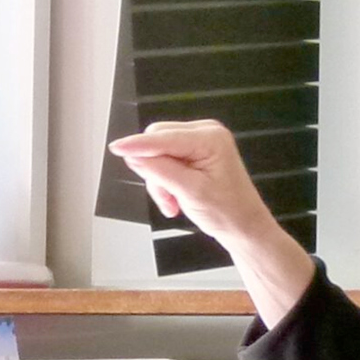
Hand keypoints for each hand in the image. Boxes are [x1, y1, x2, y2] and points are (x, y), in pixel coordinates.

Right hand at [107, 120, 318, 321]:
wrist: (243, 226)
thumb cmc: (227, 212)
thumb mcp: (190, 192)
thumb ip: (160, 171)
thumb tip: (133, 156)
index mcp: (210, 138)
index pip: (163, 138)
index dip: (137, 145)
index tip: (116, 148)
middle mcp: (205, 133)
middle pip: (157, 142)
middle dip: (154, 171)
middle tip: (166, 199)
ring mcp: (199, 142)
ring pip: (157, 153)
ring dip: (159, 181)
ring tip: (173, 203)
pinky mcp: (194, 153)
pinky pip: (165, 161)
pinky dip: (165, 181)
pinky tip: (175, 199)